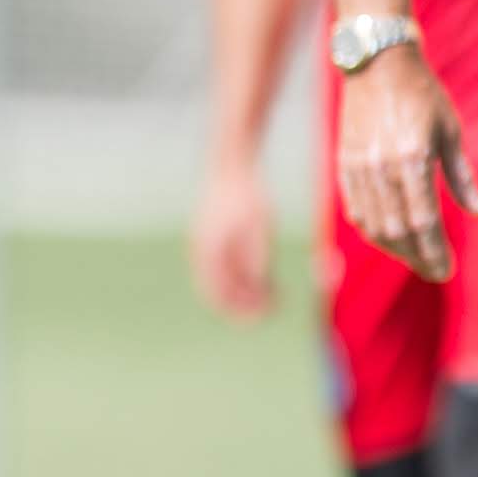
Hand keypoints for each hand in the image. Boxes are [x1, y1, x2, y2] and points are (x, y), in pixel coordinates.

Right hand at [188, 159, 276, 318]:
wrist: (232, 162)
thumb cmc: (247, 193)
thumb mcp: (259, 227)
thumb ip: (258, 259)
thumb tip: (261, 288)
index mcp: (210, 253)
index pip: (221, 296)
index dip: (244, 311)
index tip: (269, 314)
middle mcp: (203, 253)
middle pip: (220, 292)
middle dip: (246, 304)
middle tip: (275, 307)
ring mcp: (205, 245)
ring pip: (223, 280)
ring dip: (246, 290)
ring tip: (275, 291)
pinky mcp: (213, 237)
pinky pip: (225, 266)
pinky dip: (242, 275)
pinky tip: (264, 273)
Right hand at [332, 48, 477, 279]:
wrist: (377, 62)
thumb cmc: (422, 93)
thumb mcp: (450, 131)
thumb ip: (462, 177)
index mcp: (413, 158)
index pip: (423, 222)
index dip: (435, 252)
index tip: (446, 271)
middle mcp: (382, 167)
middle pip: (398, 231)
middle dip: (417, 258)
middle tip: (434, 270)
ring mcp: (360, 167)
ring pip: (374, 225)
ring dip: (395, 249)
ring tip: (415, 257)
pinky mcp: (344, 164)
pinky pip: (356, 210)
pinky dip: (373, 230)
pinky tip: (389, 237)